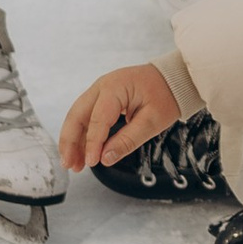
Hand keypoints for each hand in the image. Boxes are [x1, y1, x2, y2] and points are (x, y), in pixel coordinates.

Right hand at [60, 61, 184, 173]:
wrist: (173, 78)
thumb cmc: (166, 95)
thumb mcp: (153, 121)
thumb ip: (128, 140)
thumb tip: (105, 159)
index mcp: (115, 87)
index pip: (98, 119)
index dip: (92, 143)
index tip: (92, 163)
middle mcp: (102, 86)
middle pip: (77, 115)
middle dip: (70, 141)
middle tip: (69, 165)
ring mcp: (100, 91)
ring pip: (78, 117)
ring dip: (73, 141)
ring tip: (73, 165)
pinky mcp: (102, 98)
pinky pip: (87, 117)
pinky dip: (83, 135)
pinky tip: (82, 153)